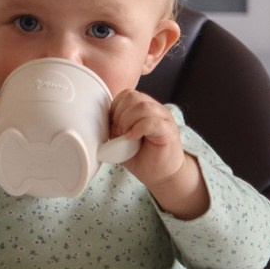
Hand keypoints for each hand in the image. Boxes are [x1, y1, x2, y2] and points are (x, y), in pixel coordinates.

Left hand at [111, 90, 207, 216]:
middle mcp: (156, 109)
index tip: (112, 125)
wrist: (161, 174)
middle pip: (133, 96)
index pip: (126, 94)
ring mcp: (164, 119)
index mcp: (145, 108)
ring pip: (143, 106)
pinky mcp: (169, 131)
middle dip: (119, 114)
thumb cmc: (141, 156)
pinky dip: (138, 129)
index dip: (115, 108)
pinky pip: (152, 122)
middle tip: (118, 132)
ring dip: (128, 121)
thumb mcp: (121, 138)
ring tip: (125, 136)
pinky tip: (132, 138)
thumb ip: (114, 125)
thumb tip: (100, 120)